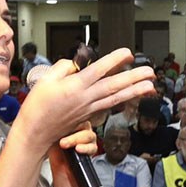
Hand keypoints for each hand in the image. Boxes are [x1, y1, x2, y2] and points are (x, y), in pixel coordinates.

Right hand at [17, 49, 154, 150]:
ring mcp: (90, 109)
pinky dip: (124, 99)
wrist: (35, 133)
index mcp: (74, 88)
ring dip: (135, 91)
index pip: (98, 71)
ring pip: (116, 98)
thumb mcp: (44, 80)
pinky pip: (110, 105)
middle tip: (150, 71)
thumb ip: (63, 67)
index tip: (127, 53)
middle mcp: (85, 99)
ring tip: (151, 85)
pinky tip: (134, 96)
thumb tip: (77, 62)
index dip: (114, 61)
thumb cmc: (37, 107)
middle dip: (133, 78)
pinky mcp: (90, 116)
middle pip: (114, 86)